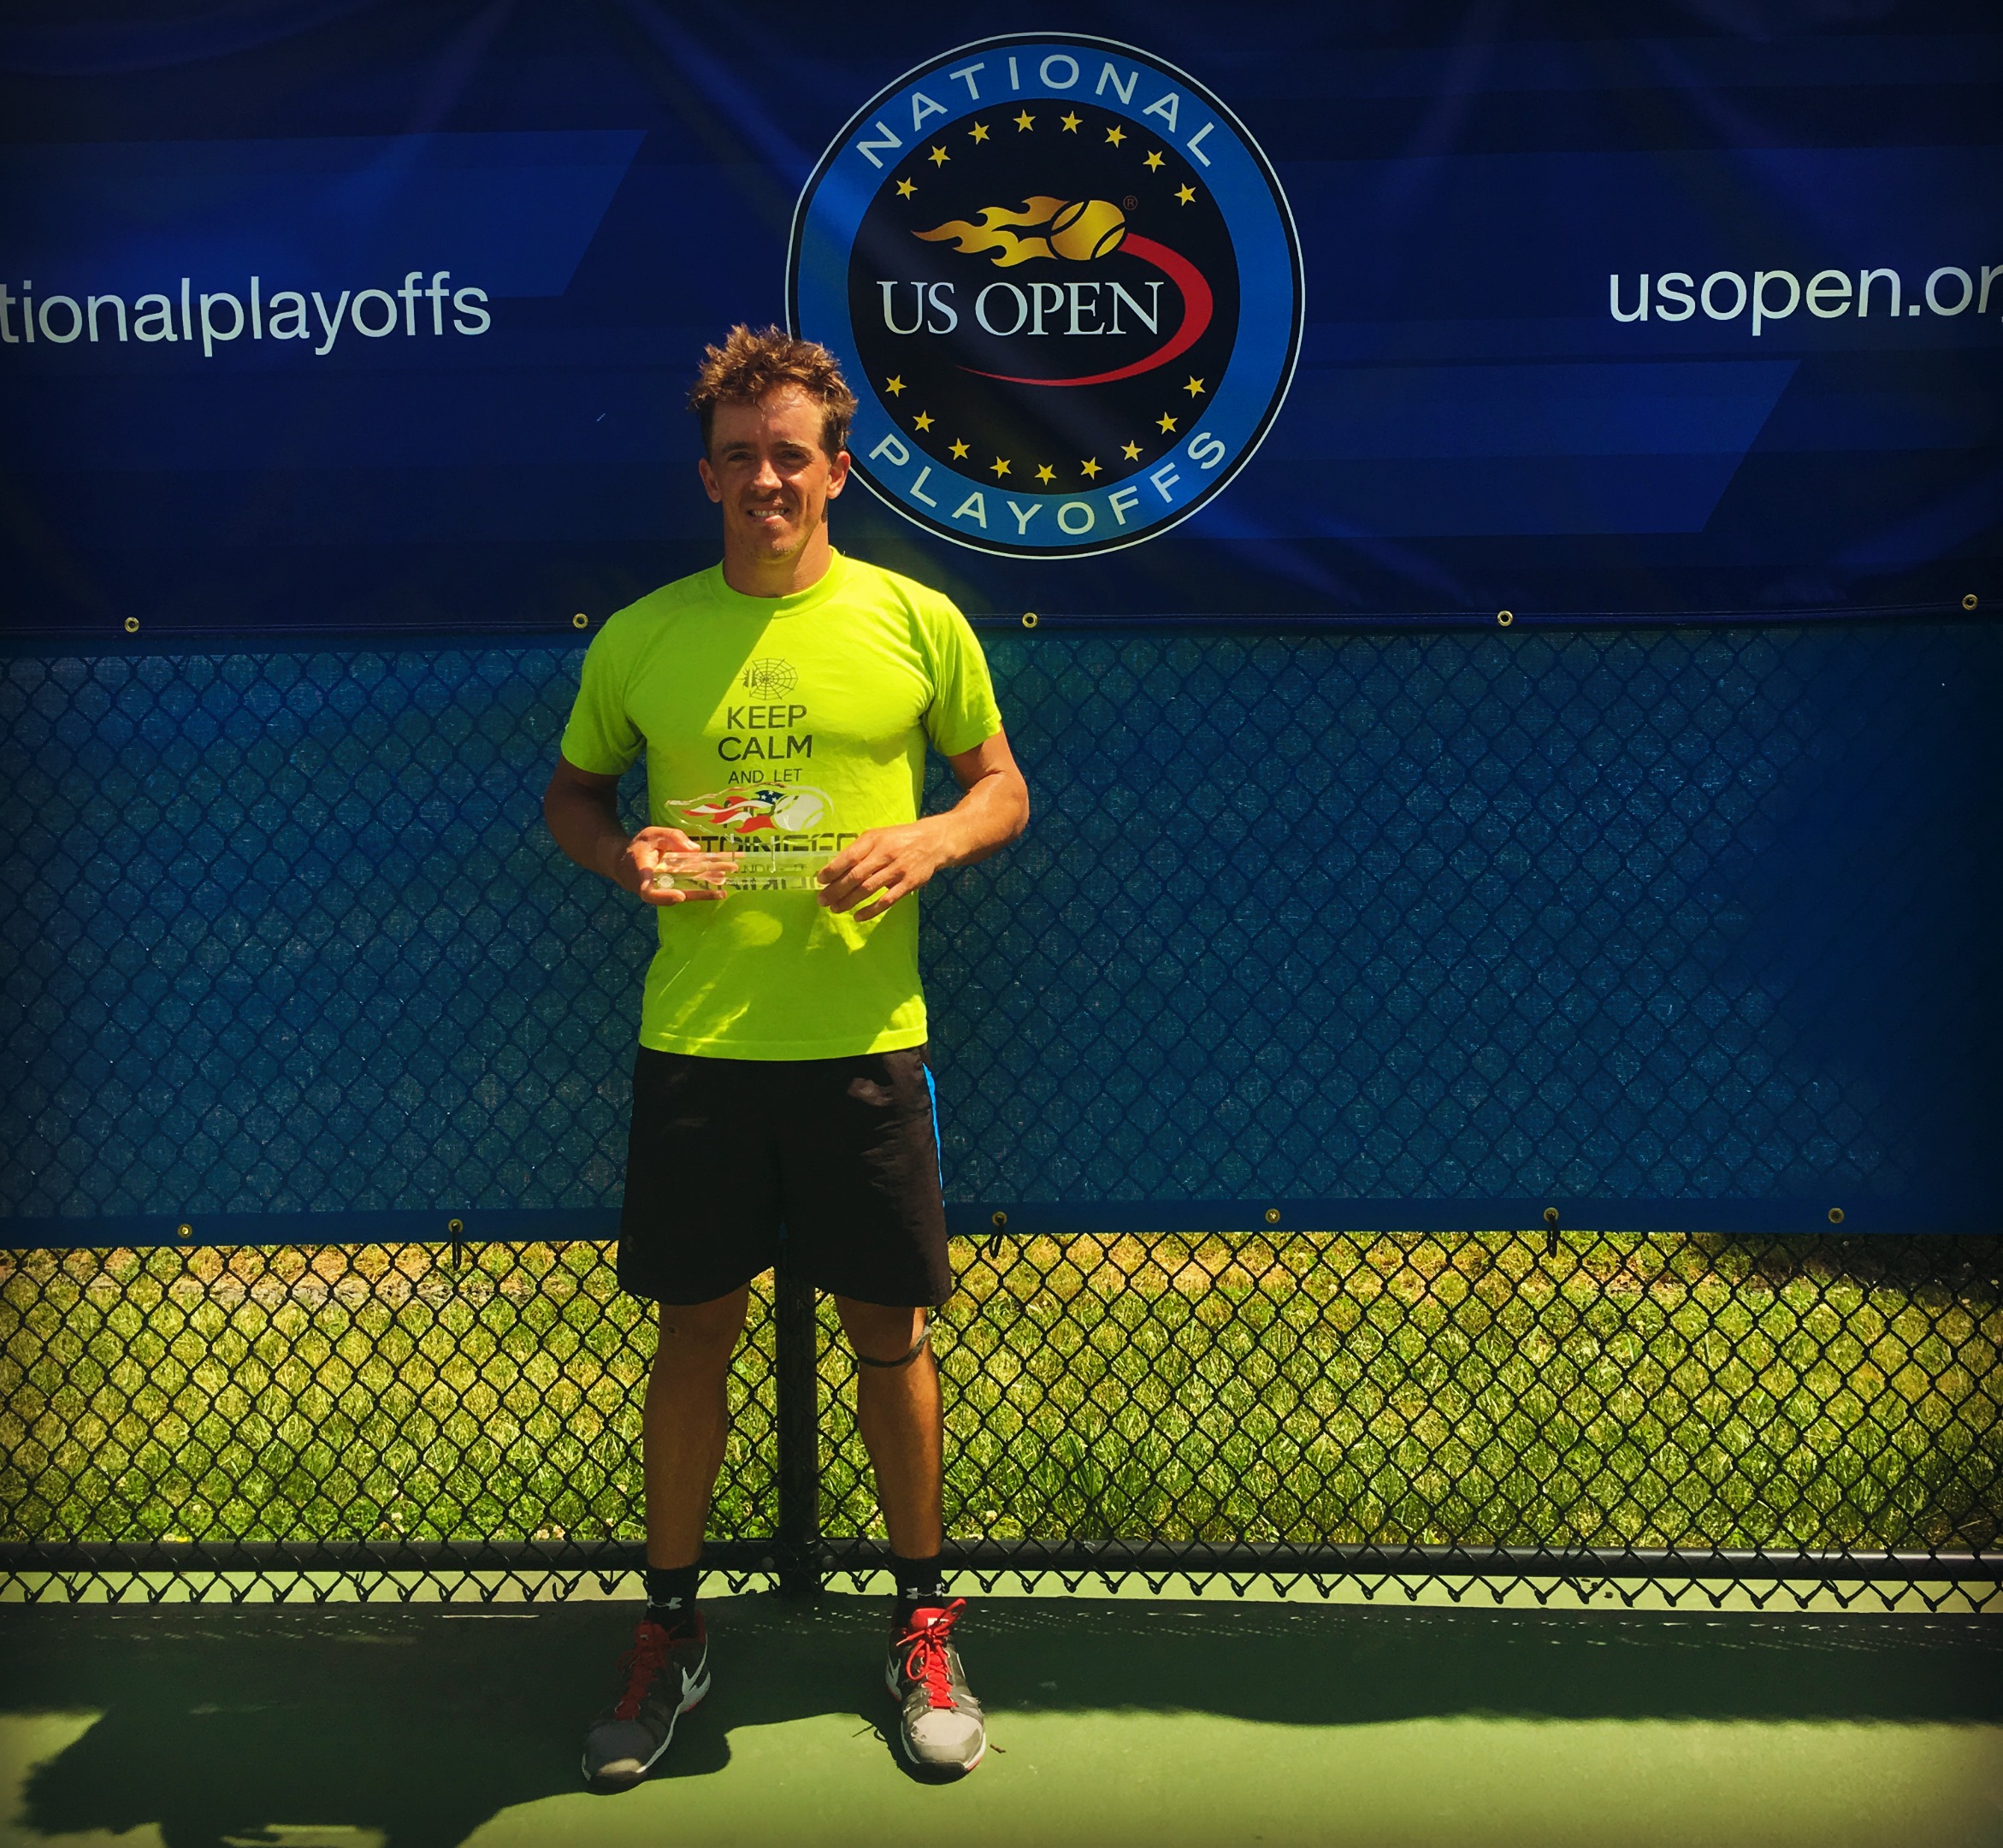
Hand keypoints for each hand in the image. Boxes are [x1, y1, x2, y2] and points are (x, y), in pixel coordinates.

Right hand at [615, 827, 729, 905]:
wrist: (623, 862)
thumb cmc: (638, 847)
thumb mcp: (652, 834)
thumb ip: (672, 838)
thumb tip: (695, 849)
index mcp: (642, 874)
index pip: (649, 891)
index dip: (663, 896)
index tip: (680, 896)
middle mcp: (653, 888)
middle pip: (676, 895)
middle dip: (699, 894)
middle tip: (720, 892)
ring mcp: (662, 892)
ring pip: (684, 894)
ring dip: (704, 893)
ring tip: (724, 891)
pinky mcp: (669, 891)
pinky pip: (686, 890)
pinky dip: (702, 888)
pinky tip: (719, 884)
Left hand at [817, 822, 949, 921]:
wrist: (933, 842)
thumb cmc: (899, 839)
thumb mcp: (878, 836)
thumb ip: (859, 850)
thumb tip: (835, 868)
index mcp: (874, 840)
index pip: (849, 856)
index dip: (833, 870)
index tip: (820, 880)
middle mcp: (885, 854)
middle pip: (856, 876)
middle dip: (836, 890)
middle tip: (822, 900)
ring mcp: (897, 870)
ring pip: (868, 889)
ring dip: (848, 901)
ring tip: (835, 908)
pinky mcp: (908, 884)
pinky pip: (887, 901)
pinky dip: (870, 910)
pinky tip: (857, 916)